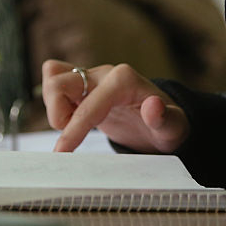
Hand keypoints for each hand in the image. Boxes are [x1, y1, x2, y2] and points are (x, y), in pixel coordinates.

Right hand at [41, 59, 189, 153]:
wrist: (163, 121)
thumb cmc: (167, 125)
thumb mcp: (173, 128)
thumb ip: (165, 118)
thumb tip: (154, 105)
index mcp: (123, 80)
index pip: (87, 105)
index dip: (73, 130)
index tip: (63, 152)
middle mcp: (105, 73)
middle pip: (58, 82)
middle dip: (57, 114)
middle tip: (72, 136)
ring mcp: (92, 76)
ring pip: (53, 76)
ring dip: (54, 106)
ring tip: (73, 125)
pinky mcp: (83, 84)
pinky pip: (55, 79)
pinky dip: (55, 100)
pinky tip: (71, 118)